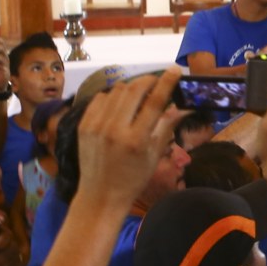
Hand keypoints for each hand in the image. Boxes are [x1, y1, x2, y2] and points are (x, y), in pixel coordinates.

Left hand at [74, 69, 182, 208]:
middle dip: (148, 80)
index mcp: (136, 140)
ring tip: (139, 93)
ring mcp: (96, 126)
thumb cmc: (133, 179)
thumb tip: (182, 107)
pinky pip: (100, 99)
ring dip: (131, 87)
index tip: (175, 70)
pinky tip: (120, 104)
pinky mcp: (84, 125)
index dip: (166, 82)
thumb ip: (166, 127)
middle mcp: (114, 129)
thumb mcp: (154, 156)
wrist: (100, 195)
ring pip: (116, 90)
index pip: (155, 102)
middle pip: (134, 90)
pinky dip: (113, 96)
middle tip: (157, 80)